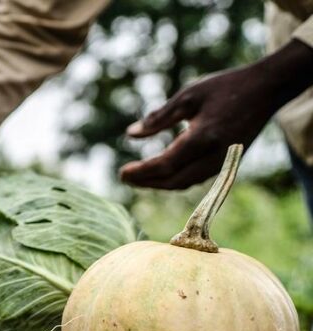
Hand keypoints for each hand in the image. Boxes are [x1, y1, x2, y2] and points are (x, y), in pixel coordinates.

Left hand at [122, 40, 312, 189]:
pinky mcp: (228, 162)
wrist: (267, 89)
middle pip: (175, 180)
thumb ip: (159, 118)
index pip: (167, 164)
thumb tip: (130, 134)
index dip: (142, 172)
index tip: (122, 172)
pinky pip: (197, 178)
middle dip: (147, 182)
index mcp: (205, 137)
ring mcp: (224, 162)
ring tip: (138, 177)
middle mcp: (216, 155)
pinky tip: (161, 172)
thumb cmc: (226, 88)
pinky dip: (176, 178)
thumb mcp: (188, 96)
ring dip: (160, 183)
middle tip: (125, 177)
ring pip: (186, 182)